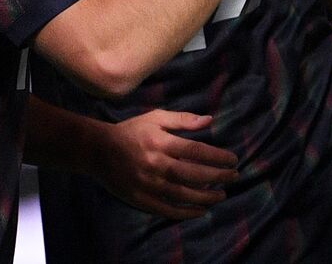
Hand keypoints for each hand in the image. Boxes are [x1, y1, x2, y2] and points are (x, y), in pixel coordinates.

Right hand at [94, 109, 238, 220]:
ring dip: (205, 197)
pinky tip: (201, 211)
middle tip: (234, 177)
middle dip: (217, 177)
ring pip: (182, 194)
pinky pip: (166, 209)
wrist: (97, 150)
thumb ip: (183, 119)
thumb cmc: (131, 131)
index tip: (233, 160)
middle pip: (193, 174)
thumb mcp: (156, 117)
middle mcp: (156, 164)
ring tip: (221, 195)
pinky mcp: (140, 198)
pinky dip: (185, 212)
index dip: (218, 157)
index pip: (197, 151)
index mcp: (161, 142)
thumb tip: (210, 120)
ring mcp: (147, 184)